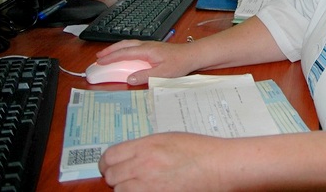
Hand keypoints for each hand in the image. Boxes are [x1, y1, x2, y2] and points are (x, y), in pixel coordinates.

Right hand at [95, 40, 197, 84]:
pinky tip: (124, 54)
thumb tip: (128, 79)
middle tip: (98, 57)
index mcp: (146, 50)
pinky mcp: (153, 48)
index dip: (111, 57)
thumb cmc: (179, 63)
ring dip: (116, 49)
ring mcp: (150, 46)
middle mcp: (146, 45)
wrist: (192, 55)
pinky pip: (134, 46)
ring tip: (107, 55)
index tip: (99, 61)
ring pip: (129, 44)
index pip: (124, 52)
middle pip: (124, 45)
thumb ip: (145, 76)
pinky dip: (125, 49)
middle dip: (110, 50)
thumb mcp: (162, 73)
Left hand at [99, 133, 221, 190]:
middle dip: (117, 177)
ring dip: (126, 189)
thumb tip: (128, 157)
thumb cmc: (199, 150)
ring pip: (120, 191)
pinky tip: (150, 190)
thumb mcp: (169, 138)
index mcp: (146, 146)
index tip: (110, 167)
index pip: (110, 156)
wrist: (218, 165)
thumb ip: (145, 147)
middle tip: (128, 177)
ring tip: (140, 185)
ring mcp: (148, 185)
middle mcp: (142, 165)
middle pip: (112, 176)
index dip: (107, 163)